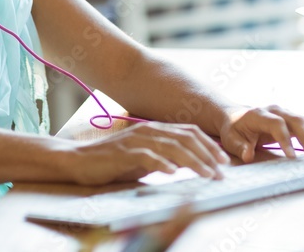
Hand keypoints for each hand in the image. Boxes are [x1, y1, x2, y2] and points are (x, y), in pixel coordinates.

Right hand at [67, 122, 229, 185]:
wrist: (80, 160)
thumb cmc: (114, 161)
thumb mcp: (145, 158)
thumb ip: (164, 157)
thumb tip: (187, 165)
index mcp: (155, 129)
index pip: (189, 132)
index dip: (209, 145)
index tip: (223, 160)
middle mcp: (148, 131)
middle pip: (185, 139)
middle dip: (207, 154)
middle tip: (221, 171)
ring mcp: (136, 141)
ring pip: (171, 147)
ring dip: (192, 161)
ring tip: (206, 174)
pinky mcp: (124, 153)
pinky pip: (146, 156)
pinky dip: (162, 164)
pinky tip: (173, 173)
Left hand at [218, 105, 303, 162]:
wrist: (236, 117)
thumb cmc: (234, 130)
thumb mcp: (231, 139)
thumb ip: (241, 147)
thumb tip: (248, 155)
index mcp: (260, 114)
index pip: (277, 124)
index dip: (285, 140)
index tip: (292, 156)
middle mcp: (276, 110)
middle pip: (296, 121)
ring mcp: (287, 112)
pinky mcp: (295, 118)